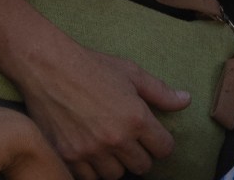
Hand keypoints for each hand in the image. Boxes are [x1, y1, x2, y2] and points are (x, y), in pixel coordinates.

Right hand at [14, 41, 185, 179]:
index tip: (151, 137)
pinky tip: (89, 151)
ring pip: (116, 175)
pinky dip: (91, 169)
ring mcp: (91, 150)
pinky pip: (89, 178)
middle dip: (139, 154)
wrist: (47, 66)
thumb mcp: (131, 72)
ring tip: (107, 145)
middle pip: (142, 166)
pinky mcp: (69, 156)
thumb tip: (186, 100)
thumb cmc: (91, 66)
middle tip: (128, 140)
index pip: (164, 149)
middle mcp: (116, 139)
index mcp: (136, 118)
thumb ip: (160, 92)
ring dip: (115, 163)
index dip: (160, 142)